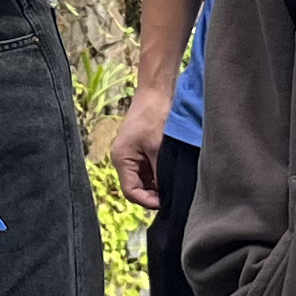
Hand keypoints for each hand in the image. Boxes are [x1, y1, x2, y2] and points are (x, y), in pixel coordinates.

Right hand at [106, 87, 168, 212]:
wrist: (156, 92)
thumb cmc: (154, 115)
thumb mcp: (158, 148)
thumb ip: (159, 173)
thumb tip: (165, 194)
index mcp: (122, 158)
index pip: (131, 191)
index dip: (147, 201)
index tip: (165, 202)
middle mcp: (124, 159)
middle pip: (136, 188)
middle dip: (153, 194)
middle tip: (172, 197)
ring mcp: (132, 155)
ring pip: (143, 180)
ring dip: (156, 185)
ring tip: (173, 186)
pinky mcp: (141, 150)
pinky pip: (148, 170)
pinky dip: (158, 175)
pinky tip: (171, 175)